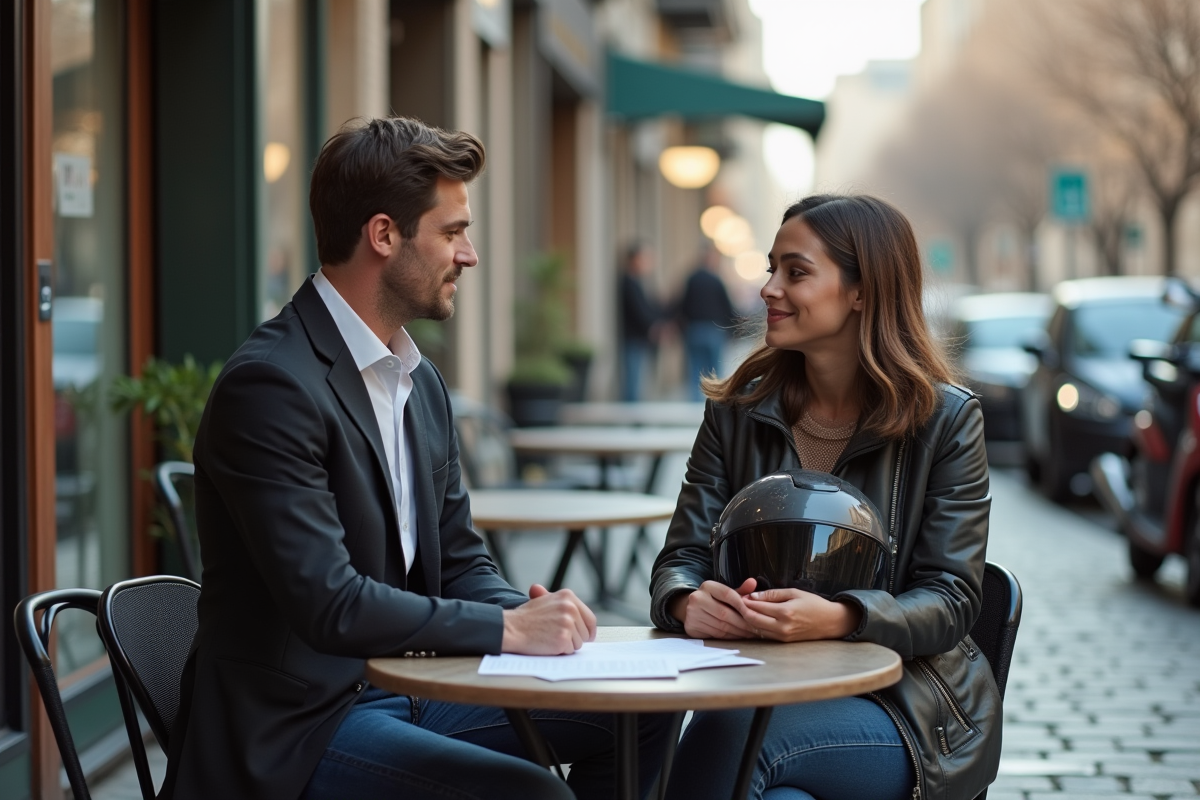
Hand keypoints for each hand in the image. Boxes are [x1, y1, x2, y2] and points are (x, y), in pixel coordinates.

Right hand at [501, 584, 596, 654]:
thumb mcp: (544, 601)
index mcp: (568, 596)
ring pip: (579, 643)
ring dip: (567, 645)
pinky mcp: (563, 638)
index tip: (587, 636)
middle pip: (585, 632)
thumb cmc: (525, 617)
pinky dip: (560, 651)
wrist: (511, 628)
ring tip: (550, 638)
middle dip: (575, 638)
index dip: (588, 630)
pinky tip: (548, 644)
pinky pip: (569, 651)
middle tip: (557, 636)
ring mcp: (567, 623)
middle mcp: (570, 608)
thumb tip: (574, 608)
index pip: (590, 618)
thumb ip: (561, 603)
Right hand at [669, 579, 758, 639]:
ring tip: (750, 634)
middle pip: (725, 613)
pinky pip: (715, 634)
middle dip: (743, 623)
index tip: (755, 613)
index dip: (743, 605)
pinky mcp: (691, 627)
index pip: (728, 594)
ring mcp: (692, 614)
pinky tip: (738, 637)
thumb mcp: (725, 593)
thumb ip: (740, 590)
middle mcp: (697, 598)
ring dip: (738, 632)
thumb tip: (753, 582)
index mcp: (707, 586)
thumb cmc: (712, 600)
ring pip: (721, 626)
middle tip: (757, 629)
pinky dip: (729, 637)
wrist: (688, 608)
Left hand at [739, 588, 861, 641]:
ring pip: (756, 629)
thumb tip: (753, 596)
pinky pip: (763, 634)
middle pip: (752, 620)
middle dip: (742, 611)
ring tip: (743, 610)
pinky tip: (752, 619)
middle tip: (737, 603)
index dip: (745, 601)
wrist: (830, 622)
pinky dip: (755, 627)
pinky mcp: (783, 641)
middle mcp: (782, 627)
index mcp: (785, 612)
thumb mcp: (793, 592)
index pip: (757, 607)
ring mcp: (782, 636)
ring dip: (747, 620)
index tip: (739, 595)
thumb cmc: (813, 604)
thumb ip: (772, 594)